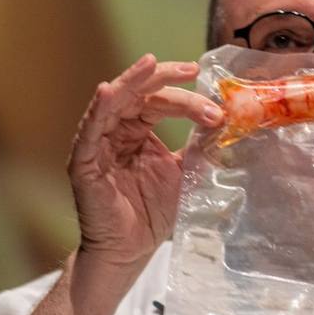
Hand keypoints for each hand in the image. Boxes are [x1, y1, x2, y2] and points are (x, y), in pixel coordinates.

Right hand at [67, 55, 223, 270]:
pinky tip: (107, 91)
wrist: (130, 250)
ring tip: (150, 63)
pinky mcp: (83, 162)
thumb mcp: (184, 173)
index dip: (188, 100)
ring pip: (113, 102)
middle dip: (165, 79)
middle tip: (191, 70)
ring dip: (132, 81)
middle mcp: (116, 130)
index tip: (218, 110)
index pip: (160, 102)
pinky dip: (98, 109)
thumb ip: (199, 149)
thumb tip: (230, 126)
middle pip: (139, 93)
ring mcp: (97, 144)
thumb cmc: (152, 212)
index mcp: (138, 130)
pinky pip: (88, 131)